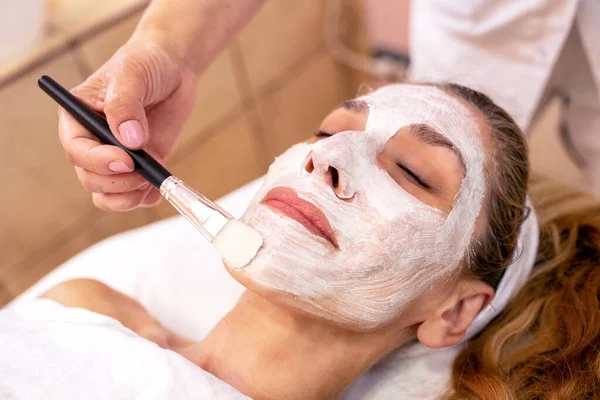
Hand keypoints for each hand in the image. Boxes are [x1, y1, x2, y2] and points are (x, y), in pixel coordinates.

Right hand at [58, 39, 197, 210]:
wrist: (171, 70)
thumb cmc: (144, 64)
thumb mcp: (132, 74)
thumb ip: (125, 104)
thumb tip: (130, 140)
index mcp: (78, 117)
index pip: (75, 149)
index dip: (97, 160)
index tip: (125, 160)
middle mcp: (92, 141)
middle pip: (90, 177)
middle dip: (116, 182)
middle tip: (144, 172)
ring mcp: (115, 156)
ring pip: (106, 193)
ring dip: (127, 197)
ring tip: (150, 182)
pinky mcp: (139, 165)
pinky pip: (131, 195)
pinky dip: (144, 198)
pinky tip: (158, 187)